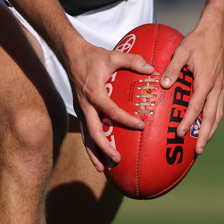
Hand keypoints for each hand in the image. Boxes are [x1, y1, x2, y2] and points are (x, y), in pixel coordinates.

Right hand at [69, 44, 154, 171]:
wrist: (71, 55)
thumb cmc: (93, 56)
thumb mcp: (113, 55)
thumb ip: (132, 60)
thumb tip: (151, 69)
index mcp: (94, 92)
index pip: (111, 111)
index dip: (126, 120)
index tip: (141, 126)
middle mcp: (86, 105)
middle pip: (94, 132)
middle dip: (104, 148)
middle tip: (118, 159)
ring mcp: (81, 109)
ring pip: (86, 136)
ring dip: (94, 153)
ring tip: (104, 168)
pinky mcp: (80, 111)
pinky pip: (85, 131)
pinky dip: (90, 145)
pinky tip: (98, 156)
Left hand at [160, 7, 223, 154]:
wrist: (216, 31)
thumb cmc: (197, 40)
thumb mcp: (182, 51)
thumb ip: (172, 68)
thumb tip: (163, 85)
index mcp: (206, 80)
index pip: (196, 106)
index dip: (188, 121)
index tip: (180, 133)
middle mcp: (216, 87)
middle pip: (212, 117)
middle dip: (205, 135)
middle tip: (197, 151)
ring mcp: (220, 86)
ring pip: (218, 114)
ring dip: (211, 130)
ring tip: (203, 144)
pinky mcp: (221, 84)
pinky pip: (219, 107)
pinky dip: (213, 119)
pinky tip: (207, 125)